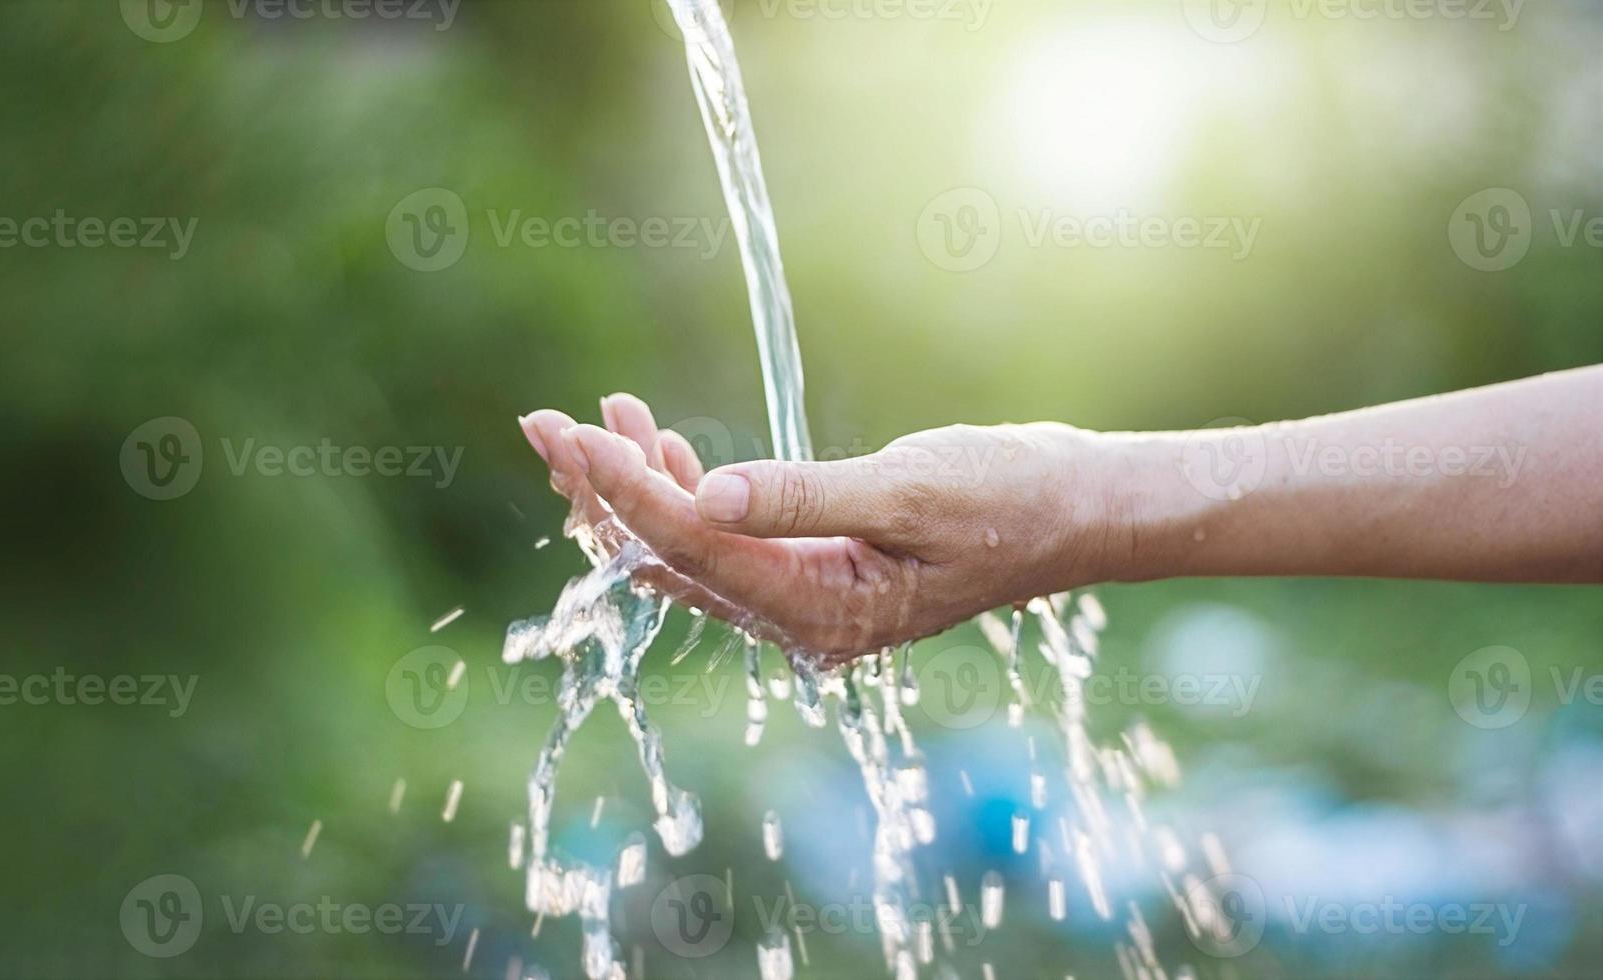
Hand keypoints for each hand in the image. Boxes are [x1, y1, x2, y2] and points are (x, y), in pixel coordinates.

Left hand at [519, 394, 1112, 662]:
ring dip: (636, 486)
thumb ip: (804, 496)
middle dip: (602, 493)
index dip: (623, 491)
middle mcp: (800, 619)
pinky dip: (682, 490)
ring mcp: (802, 599)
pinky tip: (657, 441)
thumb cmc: (1012, 497)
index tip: (569, 433)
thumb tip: (701, 496)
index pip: (692, 549)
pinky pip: (721, 541)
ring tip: (596, 416)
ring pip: (686, 552)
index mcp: (822, 612)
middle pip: (668, 562)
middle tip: (544, 424)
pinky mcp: (810, 570)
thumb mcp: (911, 489)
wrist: (1077, 509)